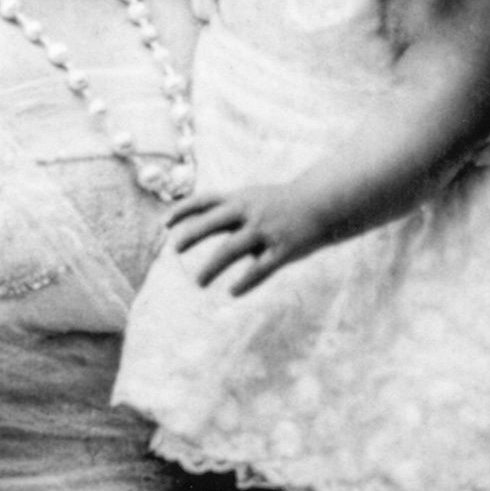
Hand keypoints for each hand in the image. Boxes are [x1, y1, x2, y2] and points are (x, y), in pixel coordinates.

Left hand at [164, 183, 334, 296]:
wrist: (324, 202)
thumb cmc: (283, 204)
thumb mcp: (254, 198)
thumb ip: (229, 214)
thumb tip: (200, 228)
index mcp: (241, 198)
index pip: (205, 200)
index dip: (183, 209)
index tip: (165, 223)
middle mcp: (250, 212)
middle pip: (213, 222)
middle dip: (192, 234)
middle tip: (175, 248)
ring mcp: (266, 231)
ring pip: (231, 249)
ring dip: (212, 267)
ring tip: (199, 282)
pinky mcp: (283, 250)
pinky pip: (260, 269)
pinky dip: (245, 281)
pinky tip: (232, 291)